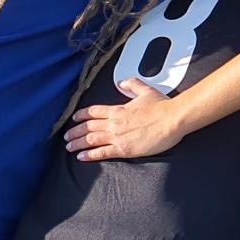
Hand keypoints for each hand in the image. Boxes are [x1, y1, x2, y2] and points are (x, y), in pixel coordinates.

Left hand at [64, 78, 183, 161]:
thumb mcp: (146, 90)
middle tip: (67, 136)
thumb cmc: (162, 106)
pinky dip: (89, 154)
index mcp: (119, 109)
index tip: (75, 118)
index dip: (82, 115)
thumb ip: (132, 85)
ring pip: (91, 139)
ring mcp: (118, 136)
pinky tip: (81, 157)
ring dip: (78, 143)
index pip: (94, 111)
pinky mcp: (124, 149)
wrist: (172, 119)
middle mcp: (115, 122)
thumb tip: (122, 82)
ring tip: (69, 147)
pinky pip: (101, 152)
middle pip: (88, 126)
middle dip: (75, 131)